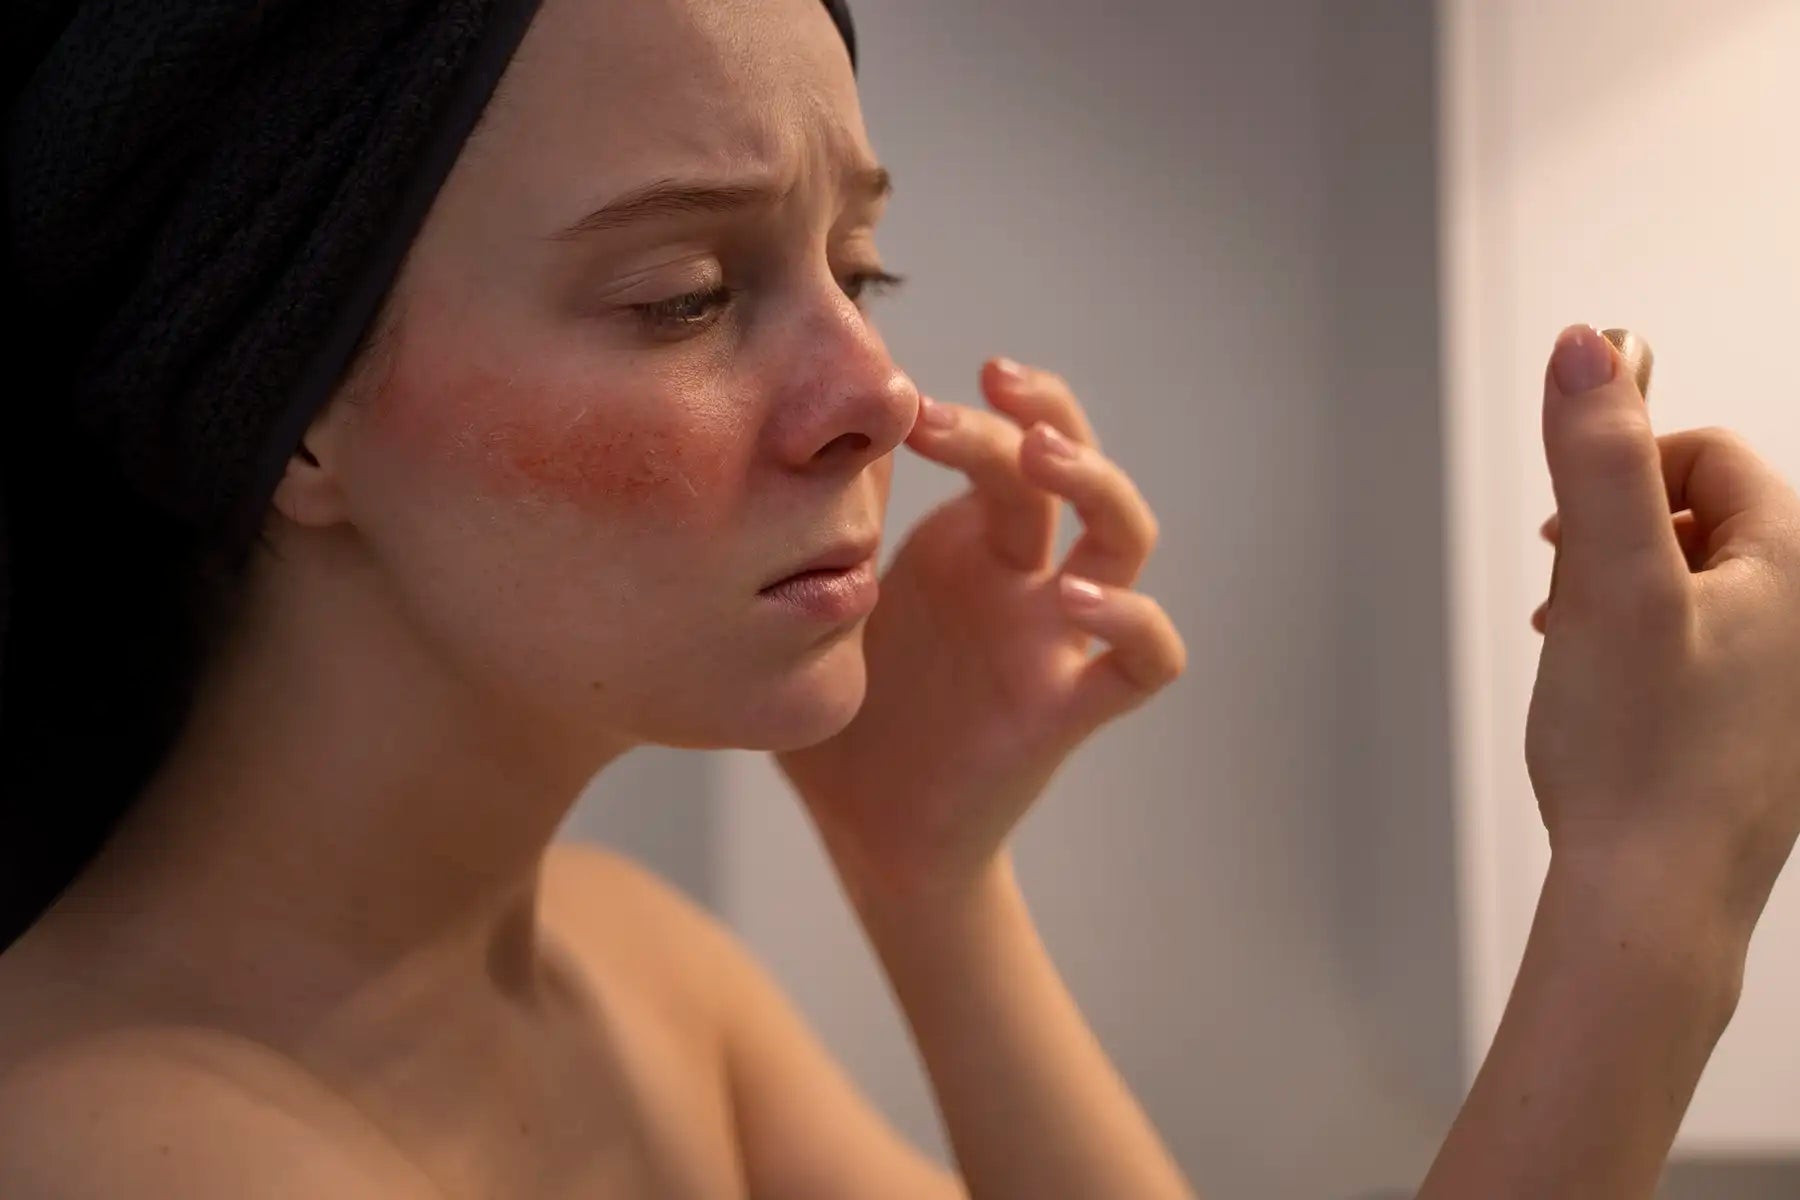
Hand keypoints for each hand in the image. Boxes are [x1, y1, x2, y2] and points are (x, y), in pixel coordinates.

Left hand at [775, 359, 1185, 900]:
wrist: (868, 834)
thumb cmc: (841, 720)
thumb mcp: (810, 612)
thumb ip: (803, 539)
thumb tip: (764, 445)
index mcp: (966, 546)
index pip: (1000, 444)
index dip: (973, 410)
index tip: (906, 400)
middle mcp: (1021, 578)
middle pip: (1072, 465)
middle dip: (1043, 411)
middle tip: (993, 383)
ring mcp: (1052, 637)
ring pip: (1126, 539)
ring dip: (1100, 483)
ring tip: (1043, 456)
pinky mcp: (1066, 706)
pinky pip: (1144, 661)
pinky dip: (1134, 622)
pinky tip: (1077, 599)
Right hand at [1526, 324, 1799, 934]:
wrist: (1654, 900)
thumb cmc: (1638, 754)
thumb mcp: (1610, 582)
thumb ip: (1598, 455)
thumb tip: (1590, 344)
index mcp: (1794, 573)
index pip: (1719, 459)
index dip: (1631, 463)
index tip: (1570, 514)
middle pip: (1711, 524)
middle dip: (1620, 534)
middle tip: (1564, 580)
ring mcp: (1788, 693)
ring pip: (1701, 594)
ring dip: (1625, 595)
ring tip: (1573, 639)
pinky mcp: (1756, 746)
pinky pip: (1701, 660)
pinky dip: (1644, 654)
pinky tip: (1602, 698)